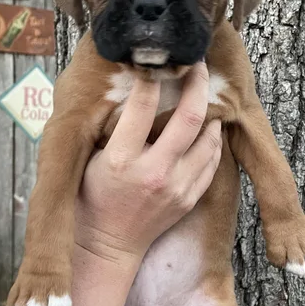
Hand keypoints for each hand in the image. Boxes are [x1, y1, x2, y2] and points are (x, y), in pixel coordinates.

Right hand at [75, 62, 221, 265]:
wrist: (108, 244)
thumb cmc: (92, 197)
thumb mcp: (92, 159)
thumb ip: (114, 128)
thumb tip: (134, 88)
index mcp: (121, 159)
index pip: (143, 107)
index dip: (152, 79)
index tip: (156, 62)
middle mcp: (153, 172)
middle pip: (188, 118)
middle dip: (197, 85)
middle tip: (198, 66)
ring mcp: (176, 188)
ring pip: (209, 140)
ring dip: (210, 113)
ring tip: (206, 95)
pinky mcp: (189, 199)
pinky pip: (211, 163)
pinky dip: (213, 142)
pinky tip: (207, 128)